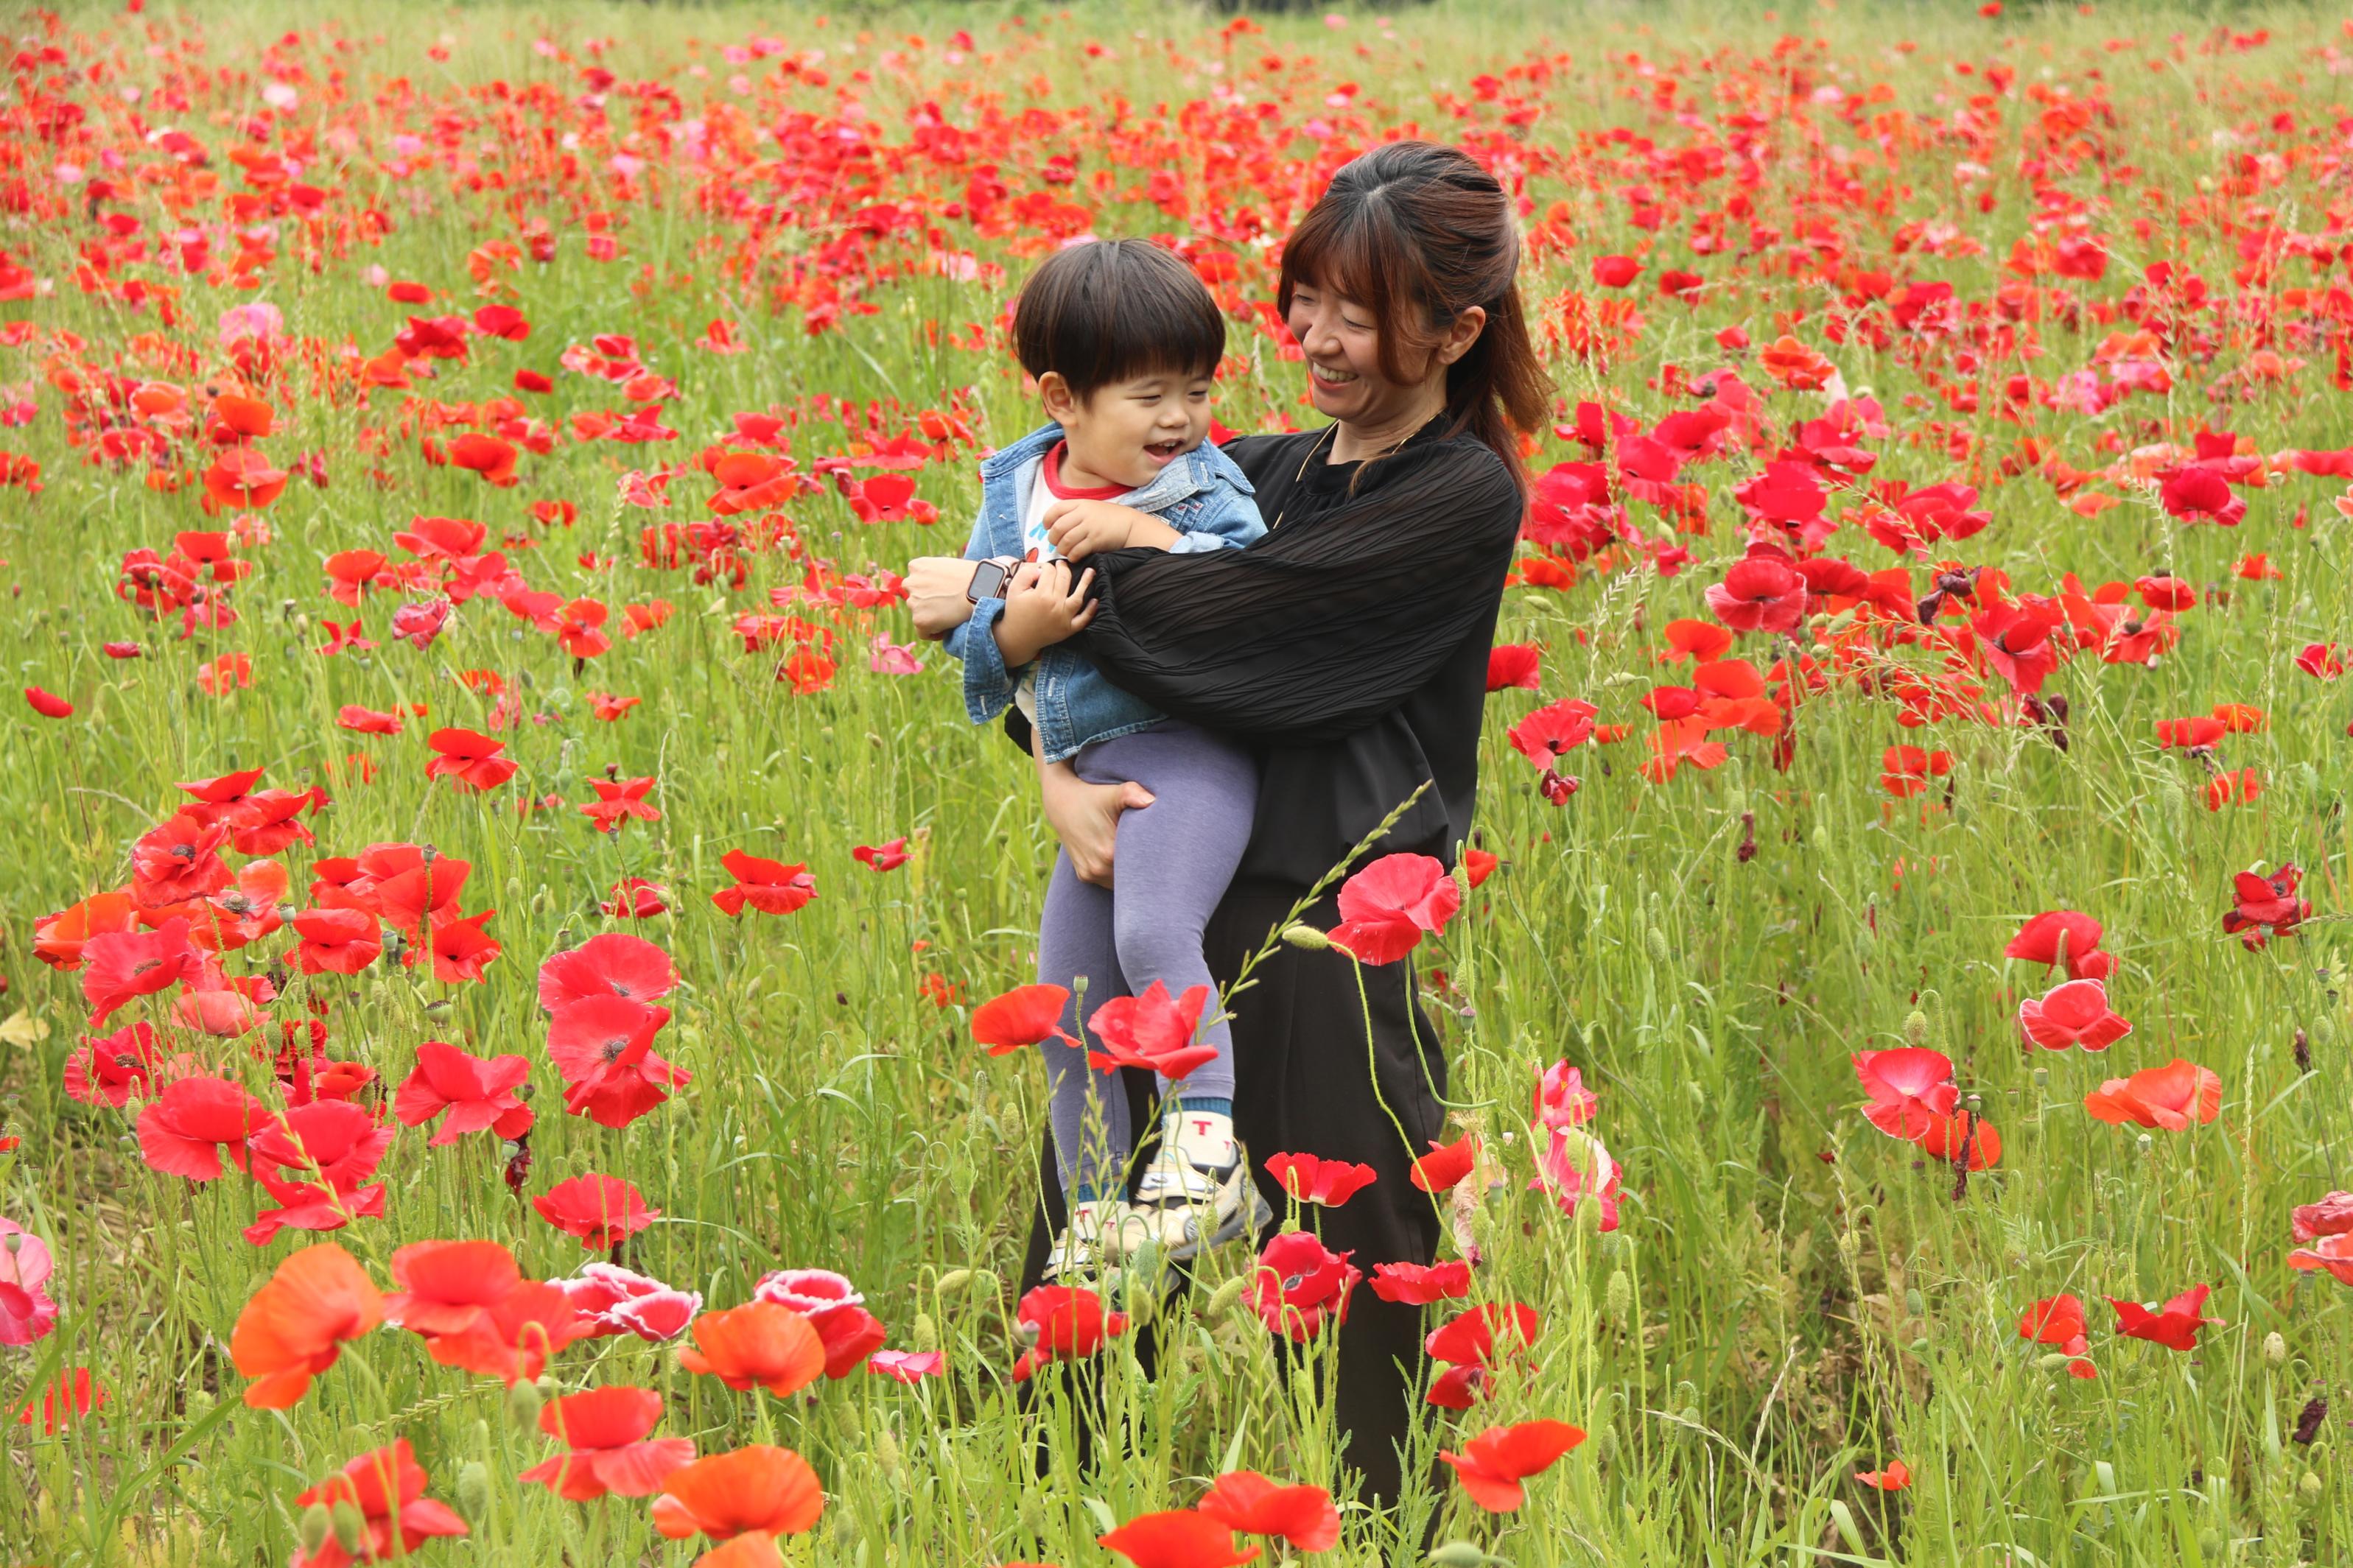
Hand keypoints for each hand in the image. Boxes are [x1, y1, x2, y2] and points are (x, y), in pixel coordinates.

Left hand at [906, 555, 982, 640]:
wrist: (982, 588)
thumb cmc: (973, 576)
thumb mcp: (948, 566)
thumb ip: (936, 575)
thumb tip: (935, 587)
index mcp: (916, 566)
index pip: (916, 582)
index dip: (930, 591)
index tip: (944, 595)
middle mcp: (910, 582)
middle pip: (915, 598)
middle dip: (928, 603)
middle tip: (948, 606)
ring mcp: (913, 602)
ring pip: (919, 615)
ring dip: (932, 616)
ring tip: (951, 615)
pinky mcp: (919, 620)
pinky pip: (924, 632)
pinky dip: (935, 633)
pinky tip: (949, 626)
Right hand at [994, 559, 1094, 665]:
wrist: (1017, 639)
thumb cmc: (1015, 613)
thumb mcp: (1013, 589)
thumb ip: (1025, 574)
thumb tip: (1040, 568)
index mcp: (1041, 595)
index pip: (1049, 572)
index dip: (1046, 566)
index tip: (1043, 568)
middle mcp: (1055, 605)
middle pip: (1064, 579)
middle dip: (1063, 568)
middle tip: (1062, 565)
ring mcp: (1064, 618)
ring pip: (1078, 596)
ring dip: (1086, 582)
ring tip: (1091, 571)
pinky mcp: (1068, 629)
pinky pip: (1083, 619)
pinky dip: (1090, 610)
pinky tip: (1095, 600)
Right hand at [1041, 765, 1154, 886]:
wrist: (1062, 804)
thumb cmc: (1092, 797)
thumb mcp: (1113, 793)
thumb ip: (1132, 793)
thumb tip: (1152, 800)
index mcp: (1109, 853)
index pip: (1142, 867)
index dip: (1156, 864)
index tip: (1167, 857)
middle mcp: (1098, 869)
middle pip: (1132, 878)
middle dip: (1145, 871)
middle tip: (1162, 862)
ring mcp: (1090, 874)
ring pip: (1120, 883)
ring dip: (1130, 874)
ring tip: (1142, 860)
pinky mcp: (1084, 876)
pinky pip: (1109, 881)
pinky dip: (1117, 874)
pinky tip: (1124, 862)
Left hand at [1043, 498, 1179, 560]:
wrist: (1129, 525)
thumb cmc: (1108, 518)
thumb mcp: (1091, 507)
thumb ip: (1074, 513)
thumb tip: (1055, 525)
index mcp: (1080, 504)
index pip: (1056, 509)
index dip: (1047, 520)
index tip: (1047, 527)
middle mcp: (1084, 514)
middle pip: (1058, 527)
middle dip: (1053, 538)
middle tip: (1055, 543)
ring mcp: (1090, 527)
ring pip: (1066, 540)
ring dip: (1062, 548)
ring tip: (1065, 550)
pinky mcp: (1096, 540)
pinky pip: (1077, 550)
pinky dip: (1072, 555)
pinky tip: (1074, 556)